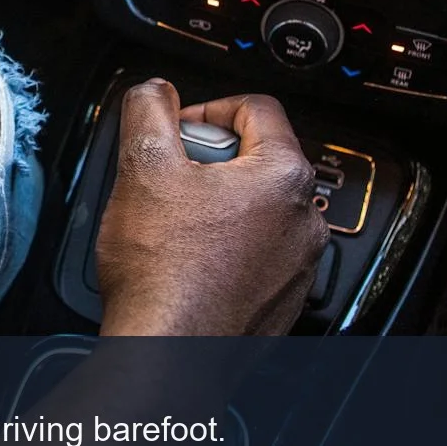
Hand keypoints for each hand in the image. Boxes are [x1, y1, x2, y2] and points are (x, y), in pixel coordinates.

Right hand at [95, 79, 326, 335]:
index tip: (178, 127)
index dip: (207, 109)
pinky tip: (187, 260)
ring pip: (254, 209)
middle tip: (167, 178)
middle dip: (208, 161)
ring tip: (173, 223)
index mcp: (283, 176)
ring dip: (215, 205)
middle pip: (255, 159)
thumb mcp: (143, 166)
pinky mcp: (282, 300)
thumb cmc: (164, 270)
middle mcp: (302, 220)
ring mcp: (297, 265)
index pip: (256, 109)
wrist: (169, 354)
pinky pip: (256, 254)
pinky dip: (224, 248)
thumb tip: (154, 91)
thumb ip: (149, 110)